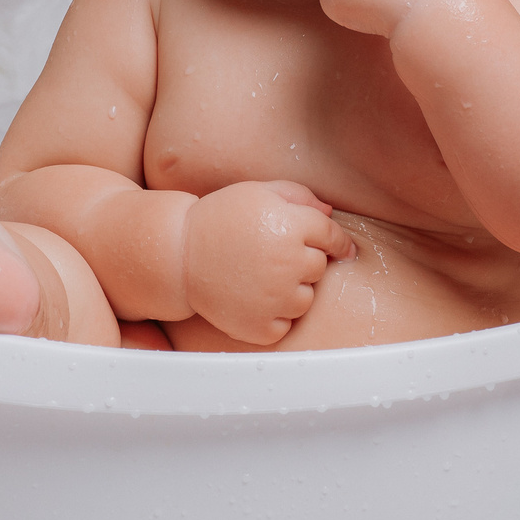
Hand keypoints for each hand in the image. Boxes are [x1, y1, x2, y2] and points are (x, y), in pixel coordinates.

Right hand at [178, 180, 356, 344]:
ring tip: (258, 278)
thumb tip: (330, 213)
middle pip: (318, 268)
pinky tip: (250, 299)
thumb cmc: (219, 218)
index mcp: (291, 226)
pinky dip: (272, 317)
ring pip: (305, 299)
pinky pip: (284, 326)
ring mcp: (275, 299)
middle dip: (302, 261)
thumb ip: (299, 196)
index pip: (333, 237)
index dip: (338, 243)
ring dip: (290, 291)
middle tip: (269, 256)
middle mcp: (288, 263)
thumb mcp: (258, 192)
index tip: (342, 250)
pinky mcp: (260, 327)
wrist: (177, 253)